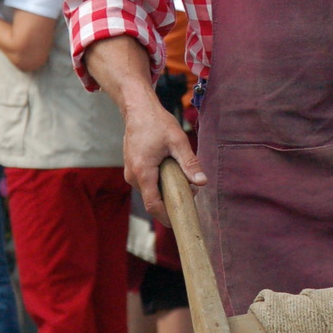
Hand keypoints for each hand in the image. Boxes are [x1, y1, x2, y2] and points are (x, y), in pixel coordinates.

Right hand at [123, 93, 205, 222]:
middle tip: (191, 191)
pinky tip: (172, 170)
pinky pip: (147, 182)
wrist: (137, 109)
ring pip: (150, 191)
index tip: (179, 223)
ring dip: (167, 190)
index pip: (153, 205)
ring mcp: (130, 172)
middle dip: (172, 200)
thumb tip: (202, 182)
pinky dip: (160, 182)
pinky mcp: (132, 168)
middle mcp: (133, 175)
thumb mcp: (178, 142)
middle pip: (153, 199)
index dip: (166, 217)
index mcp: (143, 172)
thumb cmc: (157, 123)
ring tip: (183, 177)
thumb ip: (189, 163)